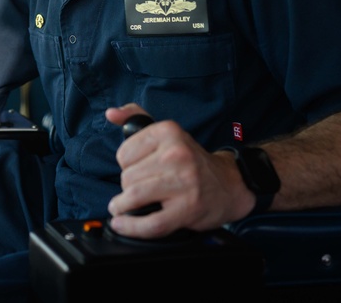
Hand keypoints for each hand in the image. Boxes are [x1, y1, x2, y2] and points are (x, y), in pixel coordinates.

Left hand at [104, 104, 251, 239]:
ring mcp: (184, 182)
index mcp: (168, 132)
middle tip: (139, 189)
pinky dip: (131, 227)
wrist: (229, 185)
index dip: (125, 166)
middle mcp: (177, 154)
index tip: (135, 169)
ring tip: (123, 207)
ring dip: (123, 206)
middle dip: (127, 187)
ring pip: (134, 197)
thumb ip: (135, 118)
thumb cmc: (191, 160)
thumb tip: (111, 113)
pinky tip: (123, 224)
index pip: (124, 153)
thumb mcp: (167, 132)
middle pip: (127, 177)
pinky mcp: (188, 208)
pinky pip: (151, 223)